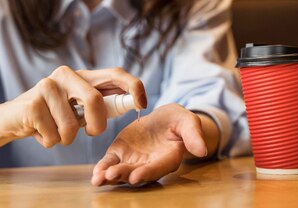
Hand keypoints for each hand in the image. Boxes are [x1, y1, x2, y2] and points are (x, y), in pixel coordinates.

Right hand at [0, 66, 146, 148]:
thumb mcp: (77, 106)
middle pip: (95, 101)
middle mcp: (65, 74)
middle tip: (91, 133)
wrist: (11, 118)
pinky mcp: (33, 104)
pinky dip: (49, 141)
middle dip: (97, 125)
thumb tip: (133, 102)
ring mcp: (47, 86)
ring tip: (55, 130)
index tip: (142, 104)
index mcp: (82, 75)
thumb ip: (100, 102)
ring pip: (72, 126)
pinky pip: (54, 136)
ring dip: (66, 139)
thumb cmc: (51, 114)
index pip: (115, 73)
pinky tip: (39, 131)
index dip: (133, 86)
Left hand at [91, 104, 207, 185]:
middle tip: (112, 176)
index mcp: (168, 158)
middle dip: (124, 175)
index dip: (147, 172)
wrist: (162, 118)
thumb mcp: (187, 122)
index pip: (158, 167)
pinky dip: (103, 168)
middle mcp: (150, 164)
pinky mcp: (120, 154)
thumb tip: (202, 150)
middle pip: (137, 172)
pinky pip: (110, 163)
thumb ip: (193, 135)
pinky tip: (96, 175)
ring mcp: (133, 161)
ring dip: (110, 176)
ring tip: (100, 178)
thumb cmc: (178, 121)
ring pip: (121, 171)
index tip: (136, 176)